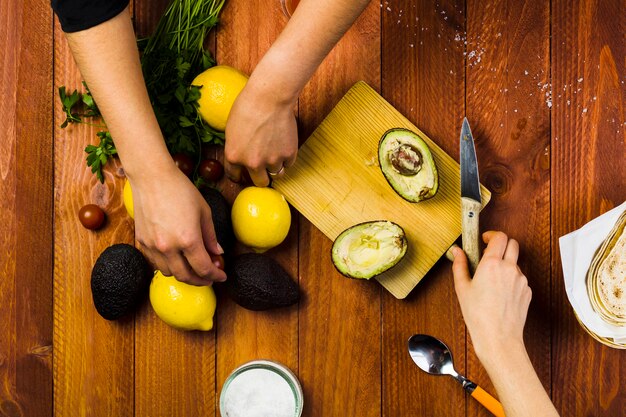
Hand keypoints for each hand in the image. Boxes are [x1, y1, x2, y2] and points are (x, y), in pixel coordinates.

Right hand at [130, 166, 226, 285]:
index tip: (221, 276)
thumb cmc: (180, 190)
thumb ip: (211, 236)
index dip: (215, 275)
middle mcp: (168, 247)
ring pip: (169, 273)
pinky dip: (168, 266)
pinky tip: (177, 258)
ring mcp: (153, 246)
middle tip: (210, 276)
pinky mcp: (142, 242)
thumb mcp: (204, 212)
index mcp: (188, 239)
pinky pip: (156, 263)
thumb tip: (218, 253)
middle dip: (200, 280)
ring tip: (194, 267)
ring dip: (184, 274)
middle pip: (186, 276)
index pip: (203, 268)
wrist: (151, 177)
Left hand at [224, 79, 297, 186]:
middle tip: (264, 168)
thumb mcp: (232, 129)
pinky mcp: (288, 155)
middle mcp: (252, 163)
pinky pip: (289, 164)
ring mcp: (272, 160)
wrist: (269, 96)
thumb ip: (236, 147)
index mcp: (234, 156)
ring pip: (277, 174)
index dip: (240, 175)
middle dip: (261, 176)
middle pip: (260, 182)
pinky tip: (284, 144)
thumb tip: (239, 156)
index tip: (244, 173)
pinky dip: (287, 157)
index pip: (234, 176)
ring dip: (276, 167)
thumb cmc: (248, 106)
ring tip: (276, 154)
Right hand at [452, 231, 531, 363]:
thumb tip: (457, 252)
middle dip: (502, 244)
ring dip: (506, 263)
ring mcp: (521, 280)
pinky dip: (510, 279)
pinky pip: (519, 278)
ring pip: (515, 262)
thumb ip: (459, 265)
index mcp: (492, 264)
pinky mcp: (527, 291)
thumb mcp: (462, 288)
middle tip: (489, 253)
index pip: (500, 237)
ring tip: (491, 280)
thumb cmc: (478, 315)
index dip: (492, 235)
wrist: (498, 337)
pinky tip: (499, 293)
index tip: (484, 240)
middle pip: (513, 243)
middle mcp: (510, 269)